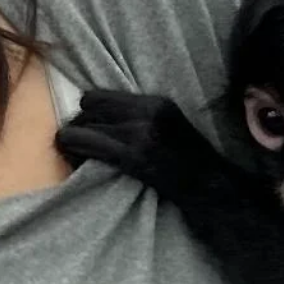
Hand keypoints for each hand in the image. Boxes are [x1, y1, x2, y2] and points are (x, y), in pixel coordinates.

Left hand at [55, 90, 214, 194]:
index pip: (97, 96)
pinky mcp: (133, 156)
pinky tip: (79, 163)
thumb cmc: (189, 162)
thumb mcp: (169, 125)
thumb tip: (99, 117)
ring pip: (81, 127)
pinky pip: (85, 144)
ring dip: (73, 143)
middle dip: (79, 128)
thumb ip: (140, 115)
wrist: (210, 187)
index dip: (89, 113)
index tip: (93, 129)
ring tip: (78, 156)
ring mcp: (140, 134)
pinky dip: (75, 153)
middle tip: (80, 147)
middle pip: (87, 110)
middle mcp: (146, 112)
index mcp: (155, 102)